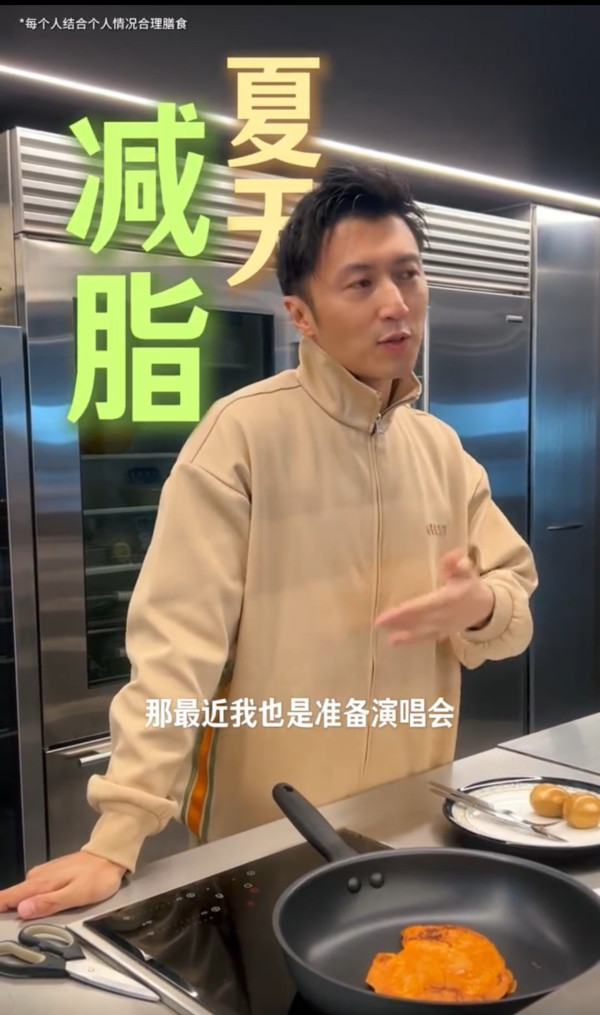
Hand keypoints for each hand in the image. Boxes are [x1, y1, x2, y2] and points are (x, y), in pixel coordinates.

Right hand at [0, 851, 126, 919]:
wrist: (111, 856)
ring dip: (21, 910)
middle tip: (11, 935)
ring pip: (23, 896)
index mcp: (40, 883)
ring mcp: (44, 875)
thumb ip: (48, 903)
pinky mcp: (51, 875)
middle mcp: (37, 877)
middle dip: (7, 914)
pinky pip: (34, 892)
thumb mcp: (76, 894)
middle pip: (12, 899)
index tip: (0, 927)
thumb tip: (22, 911)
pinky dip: (32, 902)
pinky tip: (39, 910)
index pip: (7, 897)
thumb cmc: (97, 876)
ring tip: (24, 926)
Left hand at [375, 548, 494, 645]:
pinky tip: (394, 642)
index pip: (425, 605)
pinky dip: (412, 641)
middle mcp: (445, 615)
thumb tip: (455, 554)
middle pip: (420, 620)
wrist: (487, 608)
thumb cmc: (471, 586)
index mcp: (449, 598)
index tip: (390, 612)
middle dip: (399, 622)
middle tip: (378, 624)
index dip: (407, 610)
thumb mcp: (467, 571)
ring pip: (422, 632)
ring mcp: (444, 626)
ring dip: (403, 634)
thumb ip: (457, 564)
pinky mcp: (443, 633)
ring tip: (386, 637)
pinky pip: (426, 638)